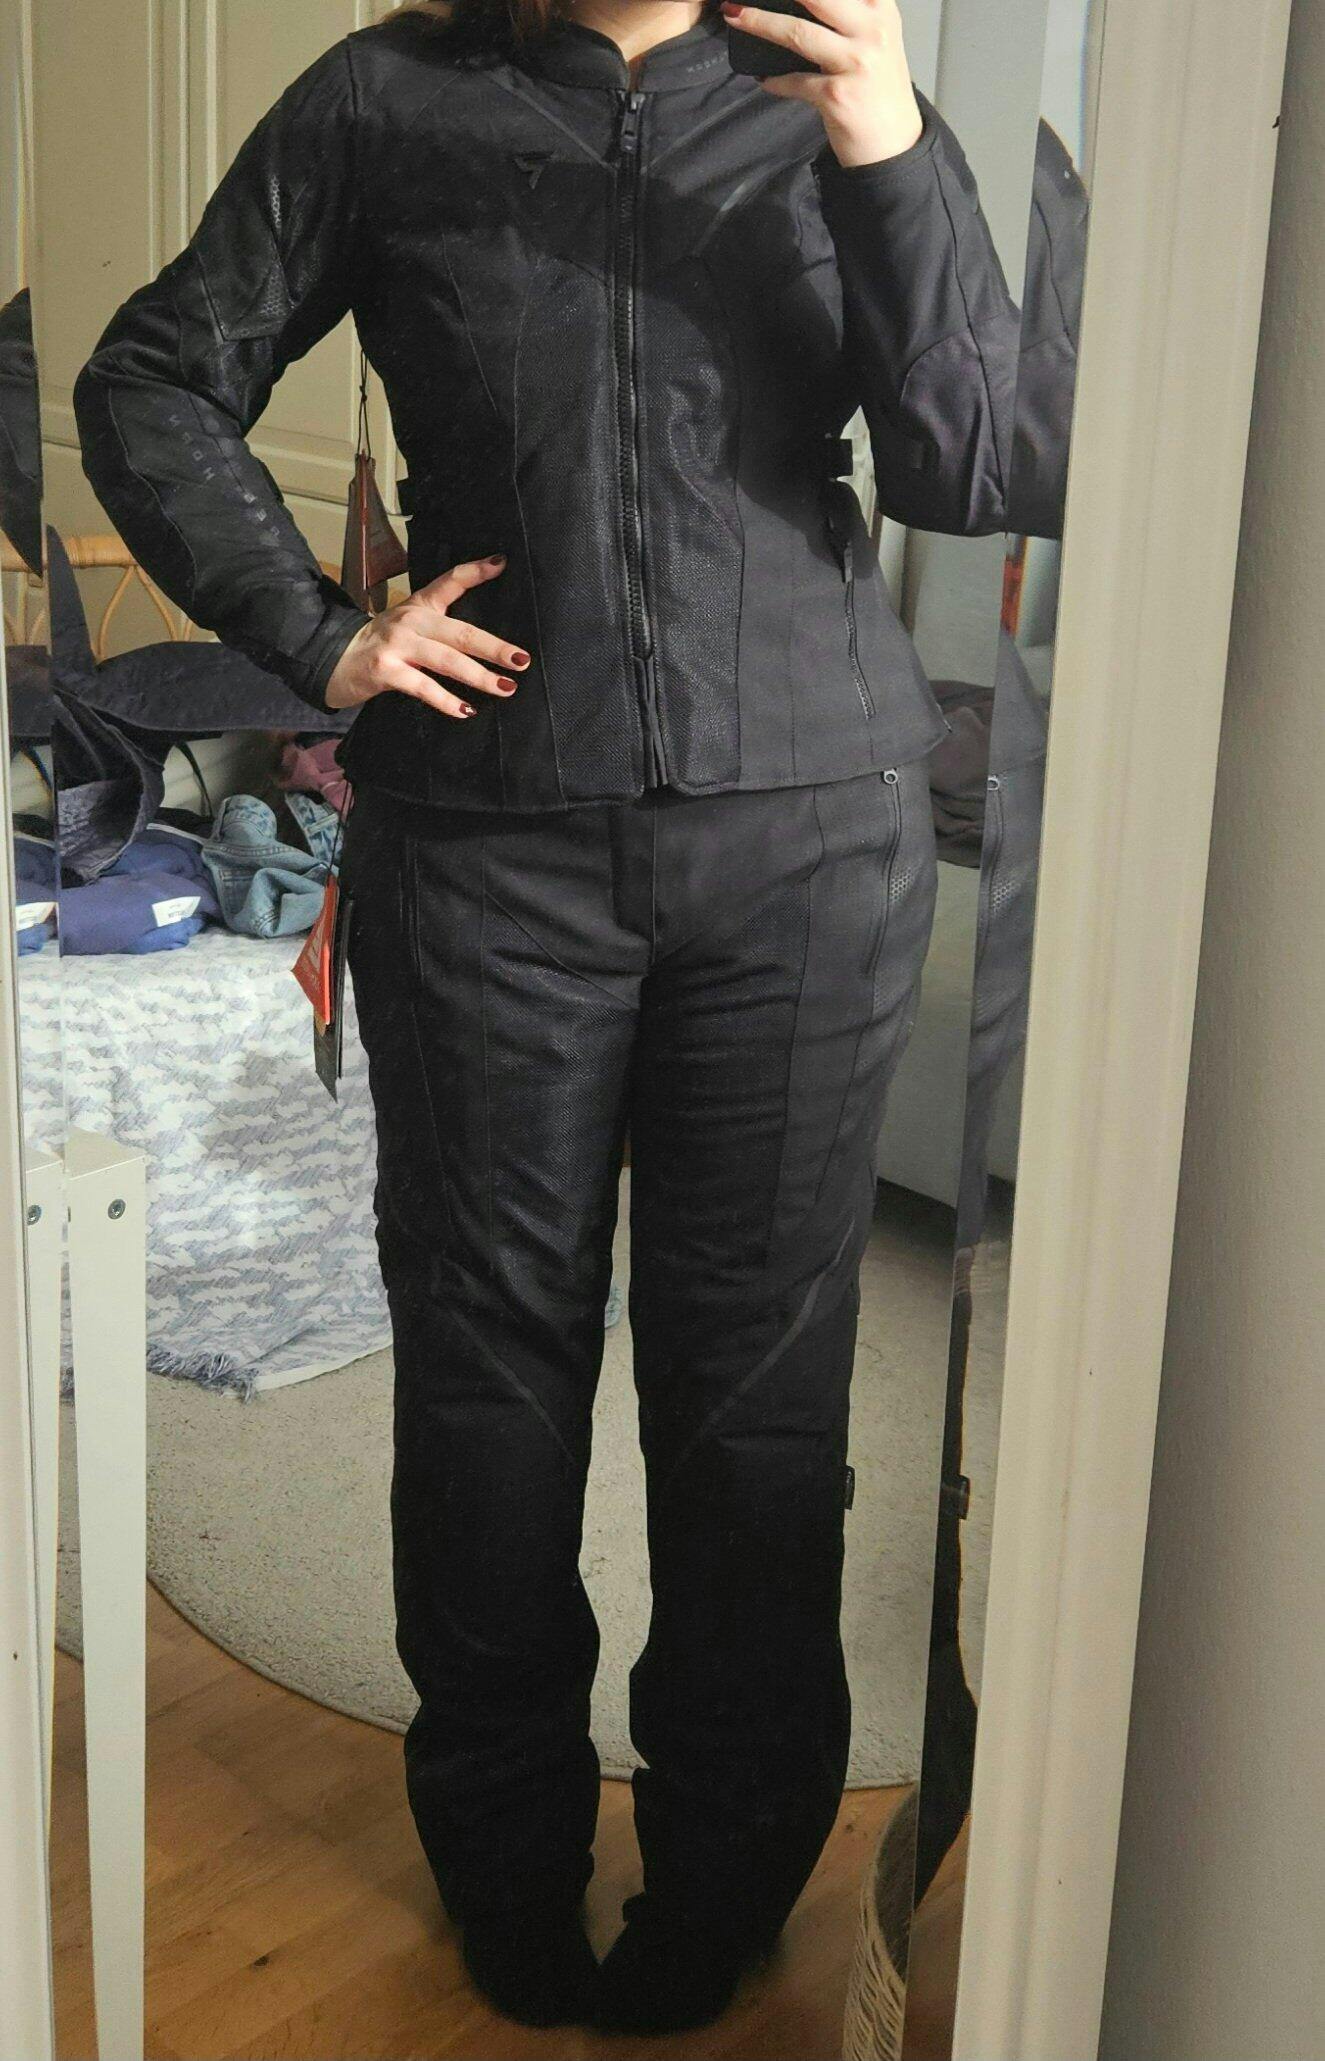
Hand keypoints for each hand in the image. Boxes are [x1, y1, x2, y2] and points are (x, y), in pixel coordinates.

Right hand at [325, 554, 529, 716]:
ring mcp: (397, 645)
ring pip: (446, 660)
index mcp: (419, 606)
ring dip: (479, 676)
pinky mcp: (385, 671)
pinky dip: (445, 700)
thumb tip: (479, 638)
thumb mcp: (408, 623)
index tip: (502, 563)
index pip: (450, 581)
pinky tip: (465, 710)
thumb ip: (439, 622)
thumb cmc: (380, 645)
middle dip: (494, 647)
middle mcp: (410, 620)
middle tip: (522, 660)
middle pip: (460, 632)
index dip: (475, 571)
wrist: (333, 659)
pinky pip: (422, 686)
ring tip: (505, 687)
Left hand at [720, 0, 923, 168]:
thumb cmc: (879, 91)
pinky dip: (775, 80)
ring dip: (760, 23)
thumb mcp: (874, 39)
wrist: (894, 145)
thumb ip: (847, 15)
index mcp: (880, 7)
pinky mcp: (837, 95)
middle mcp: (872, 29)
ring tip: (735, 16)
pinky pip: (794, 81)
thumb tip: (798, 3)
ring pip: (797, 32)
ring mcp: (856, 62)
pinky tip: (764, 78)